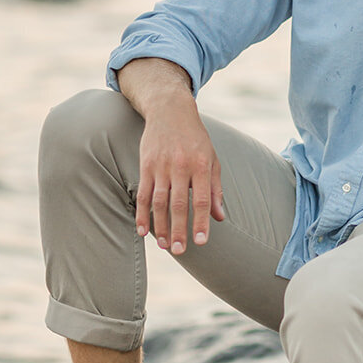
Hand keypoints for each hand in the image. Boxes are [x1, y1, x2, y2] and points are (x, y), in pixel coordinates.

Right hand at [135, 100, 224, 255]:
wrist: (170, 111)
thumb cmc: (196, 139)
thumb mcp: (212, 159)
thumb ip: (215, 189)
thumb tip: (220, 217)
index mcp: (201, 165)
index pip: (202, 199)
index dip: (201, 222)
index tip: (202, 242)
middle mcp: (181, 166)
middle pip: (179, 204)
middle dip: (179, 230)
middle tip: (180, 251)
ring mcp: (161, 166)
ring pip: (160, 202)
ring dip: (160, 226)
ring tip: (164, 246)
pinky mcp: (146, 165)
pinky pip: (144, 194)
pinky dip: (142, 213)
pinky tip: (143, 231)